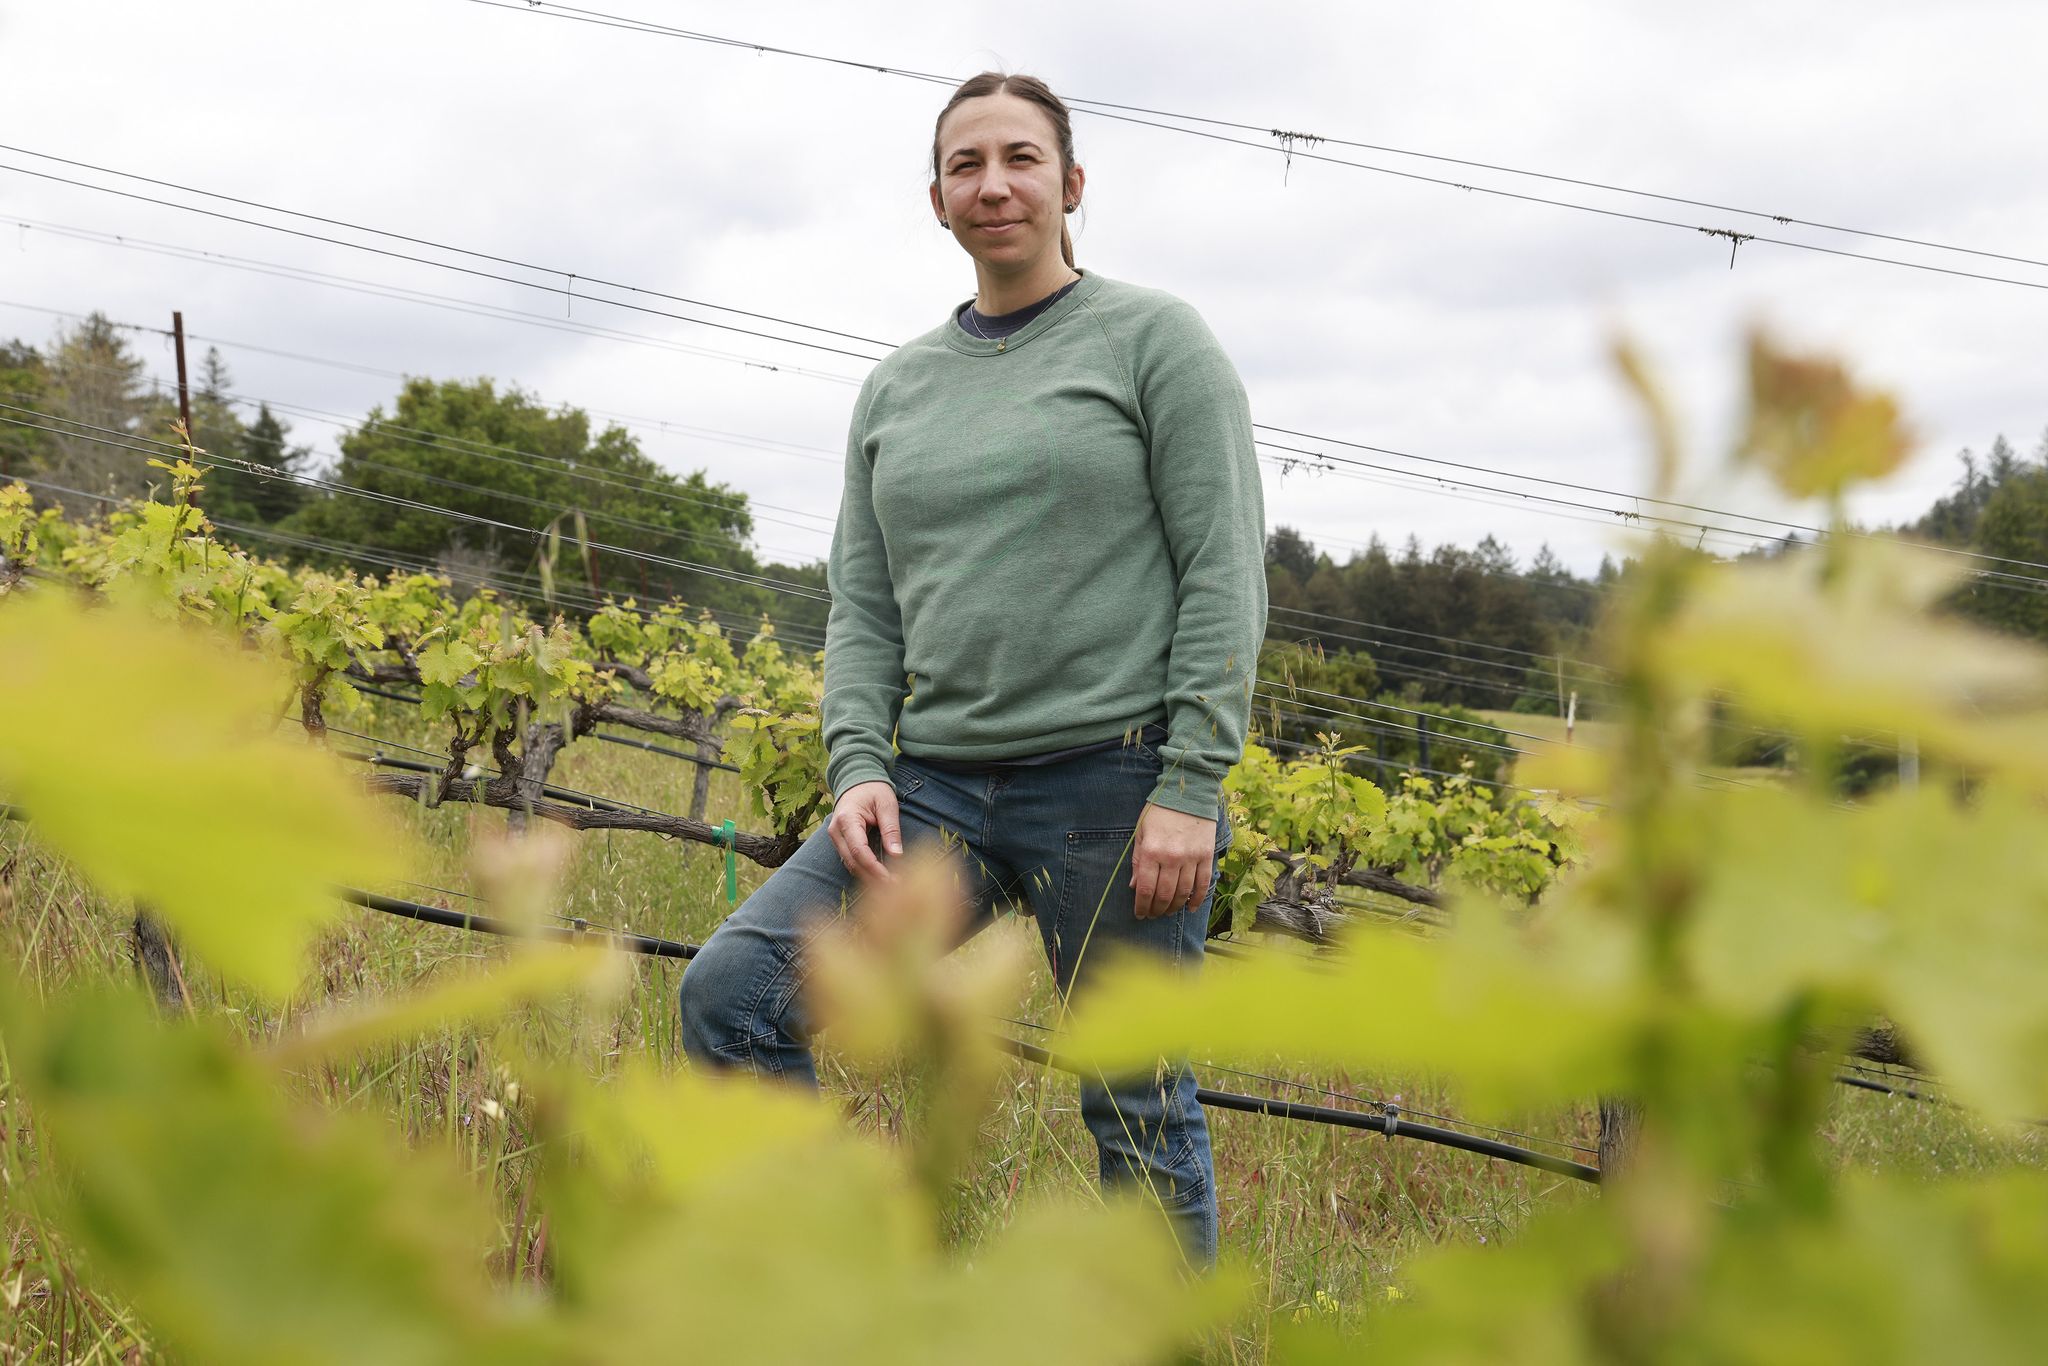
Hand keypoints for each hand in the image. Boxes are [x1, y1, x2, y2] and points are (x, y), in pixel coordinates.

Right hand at [828, 779, 902, 883]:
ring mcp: (835, 837)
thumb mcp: (887, 804)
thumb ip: (891, 829)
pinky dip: (864, 868)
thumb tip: (897, 854)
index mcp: (847, 819)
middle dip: (872, 876)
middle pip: (852, 862)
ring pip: (850, 864)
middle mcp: (836, 830)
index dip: (874, 868)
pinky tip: (879, 874)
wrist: (857, 780)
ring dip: (868, 875)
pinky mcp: (839, 841)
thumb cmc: (873, 789)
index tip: (890, 879)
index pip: (859, 851)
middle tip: (895, 885)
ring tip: (890, 882)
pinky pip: (850, 859)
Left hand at [1130, 801, 1217, 918]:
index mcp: (1152, 851)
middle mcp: (1172, 857)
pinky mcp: (1206, 855)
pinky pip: (1203, 883)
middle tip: (1153, 915)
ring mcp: (1191, 857)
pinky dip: (1197, 899)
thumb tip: (1135, 887)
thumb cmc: (1160, 811)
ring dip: (1174, 907)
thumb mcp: (1141, 832)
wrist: (1188, 793)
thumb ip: (1138, 860)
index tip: (1140, 914)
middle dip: (1157, 910)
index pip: (1146, 889)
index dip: (1142, 906)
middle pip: (1164, 895)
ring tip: (1168, 912)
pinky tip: (1191, 907)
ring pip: (1183, 892)